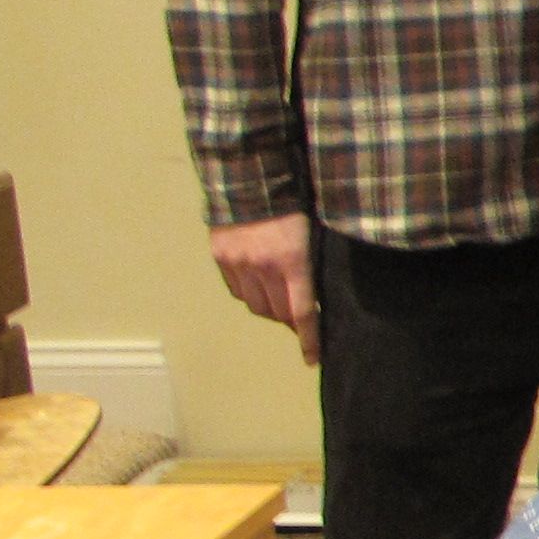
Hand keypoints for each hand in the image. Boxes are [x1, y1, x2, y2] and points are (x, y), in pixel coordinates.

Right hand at [209, 214, 316, 363]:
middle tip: (299, 319)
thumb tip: (316, 296)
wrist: (250, 179)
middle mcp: (262, 267)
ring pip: (255, 305)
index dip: (308, 339)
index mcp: (292, 262)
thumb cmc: (294, 205)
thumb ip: (312, 266)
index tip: (312, 358)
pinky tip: (259, 285)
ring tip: (279, 300)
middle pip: (277, 313)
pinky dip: (249, 294)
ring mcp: (238, 263)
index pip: (301, 312)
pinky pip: (236, 290)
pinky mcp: (221, 257)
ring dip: (270, 309)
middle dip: (290, 321)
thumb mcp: (314, 234)